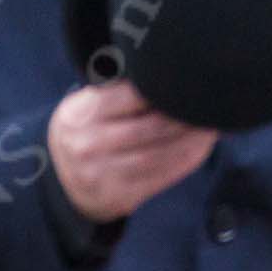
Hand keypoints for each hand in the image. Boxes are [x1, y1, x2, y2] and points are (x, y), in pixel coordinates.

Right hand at [47, 82, 217, 223]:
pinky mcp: (122, 196)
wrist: (60, 182)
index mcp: (81, 113)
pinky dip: (187, 160)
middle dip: (185, 116)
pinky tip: (201, 147)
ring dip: (193, 140)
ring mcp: (105, 173)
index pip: (132, 96)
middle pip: (151, 127)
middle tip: (208, 105)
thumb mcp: (84, 106)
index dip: (163, 88)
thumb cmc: (83, 133)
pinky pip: (163, 176)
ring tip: (211, 125)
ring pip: (161, 154)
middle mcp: (90, 143)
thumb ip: (116, 92)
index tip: (186, 82)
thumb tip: (162, 74)